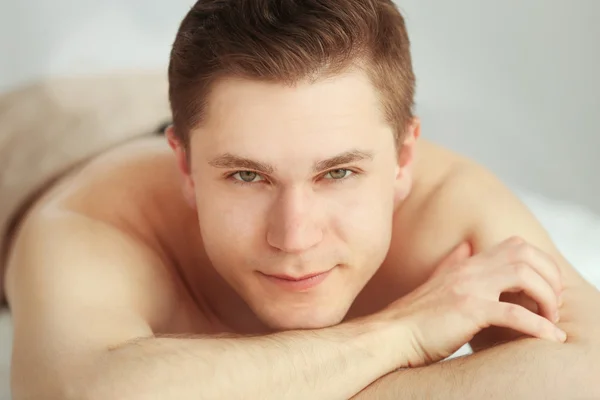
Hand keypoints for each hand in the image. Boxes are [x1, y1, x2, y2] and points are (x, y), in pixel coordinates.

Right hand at [382, 236, 564, 367]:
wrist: (391, 334)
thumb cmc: (414, 316)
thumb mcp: (436, 282)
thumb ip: (452, 263)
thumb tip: (464, 247)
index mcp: (465, 263)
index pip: (514, 246)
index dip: (539, 264)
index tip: (544, 289)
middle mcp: (469, 269)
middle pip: (525, 253)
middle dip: (549, 277)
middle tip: (553, 303)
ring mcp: (469, 288)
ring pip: (525, 276)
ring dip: (547, 298)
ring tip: (550, 319)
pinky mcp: (469, 310)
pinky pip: (515, 314)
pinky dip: (538, 327)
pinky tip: (548, 338)